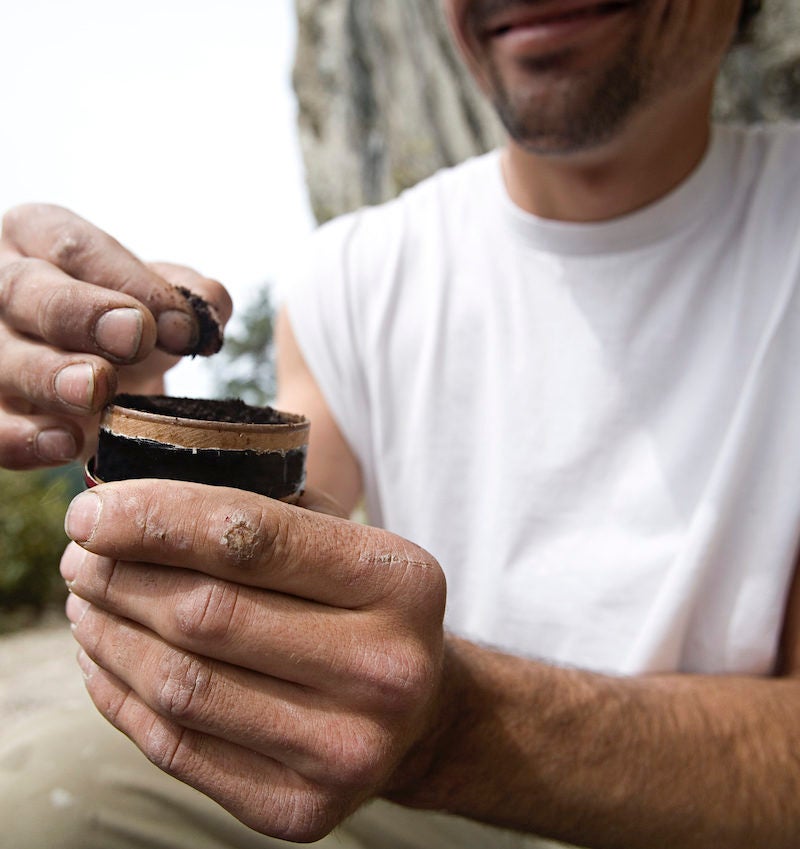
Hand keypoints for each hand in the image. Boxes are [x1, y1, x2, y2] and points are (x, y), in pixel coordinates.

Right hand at [0, 204, 231, 469]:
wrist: (103, 379)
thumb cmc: (128, 322)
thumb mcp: (161, 299)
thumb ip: (190, 295)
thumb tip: (209, 306)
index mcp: (37, 237)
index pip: (74, 247)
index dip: (128, 281)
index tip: (180, 322)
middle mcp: (1, 286)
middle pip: (24, 291)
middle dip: (81, 314)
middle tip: (134, 338)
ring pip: (4, 359)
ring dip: (51, 376)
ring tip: (96, 390)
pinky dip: (24, 439)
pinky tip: (65, 443)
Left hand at [60, 480, 447, 841]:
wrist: (421, 713)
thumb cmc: (366, 609)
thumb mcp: (345, 541)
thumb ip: (262, 515)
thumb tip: (133, 503)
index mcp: (400, 581)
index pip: (251, 539)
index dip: (155, 518)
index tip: (89, 512)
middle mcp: (386, 670)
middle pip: (207, 614)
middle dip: (121, 577)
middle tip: (82, 558)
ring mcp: (345, 749)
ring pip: (181, 684)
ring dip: (110, 635)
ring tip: (86, 603)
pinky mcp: (300, 810)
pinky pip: (177, 749)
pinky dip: (120, 696)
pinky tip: (103, 659)